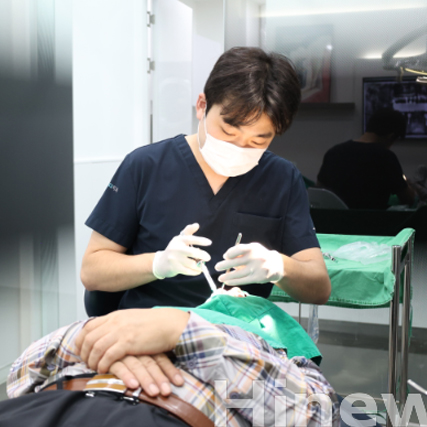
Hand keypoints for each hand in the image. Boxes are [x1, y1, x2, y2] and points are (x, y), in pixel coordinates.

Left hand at [75, 308, 189, 373]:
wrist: (170, 324)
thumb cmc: (154, 323)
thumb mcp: (132, 318)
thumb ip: (118, 323)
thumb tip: (108, 332)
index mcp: (115, 315)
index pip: (88, 327)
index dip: (81, 341)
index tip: (81, 351)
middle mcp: (115, 322)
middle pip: (88, 338)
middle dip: (84, 353)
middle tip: (86, 363)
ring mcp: (121, 331)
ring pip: (95, 348)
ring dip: (92, 361)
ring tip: (95, 368)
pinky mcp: (128, 343)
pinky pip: (107, 356)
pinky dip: (103, 364)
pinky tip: (104, 369)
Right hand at [110, 353, 183, 395]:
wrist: (102, 339)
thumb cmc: (124, 348)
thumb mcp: (141, 350)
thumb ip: (153, 359)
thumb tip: (173, 374)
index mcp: (146, 346)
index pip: (160, 358)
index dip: (170, 370)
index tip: (179, 382)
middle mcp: (137, 349)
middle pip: (151, 364)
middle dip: (159, 378)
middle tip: (167, 392)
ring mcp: (124, 353)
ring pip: (137, 366)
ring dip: (146, 380)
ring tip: (154, 393)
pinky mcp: (110, 359)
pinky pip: (119, 368)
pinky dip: (126, 376)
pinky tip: (133, 385)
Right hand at [152, 223, 211, 278]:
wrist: (161, 263)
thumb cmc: (174, 250)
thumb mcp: (179, 240)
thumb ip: (188, 231)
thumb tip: (197, 224)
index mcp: (178, 240)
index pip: (190, 239)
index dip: (201, 240)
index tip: (209, 242)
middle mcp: (176, 249)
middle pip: (192, 252)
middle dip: (202, 255)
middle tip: (208, 257)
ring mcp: (174, 259)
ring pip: (192, 263)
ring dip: (199, 265)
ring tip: (201, 265)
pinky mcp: (175, 268)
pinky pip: (189, 271)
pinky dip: (195, 271)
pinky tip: (198, 270)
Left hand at [215, 243, 283, 285]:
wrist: (275, 265)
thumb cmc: (259, 255)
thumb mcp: (252, 249)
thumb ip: (240, 251)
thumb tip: (226, 257)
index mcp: (253, 248)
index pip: (239, 249)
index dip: (230, 253)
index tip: (225, 256)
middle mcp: (256, 257)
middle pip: (236, 262)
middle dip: (224, 265)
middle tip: (217, 267)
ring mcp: (257, 268)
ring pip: (238, 273)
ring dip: (227, 276)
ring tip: (220, 278)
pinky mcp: (258, 278)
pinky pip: (243, 280)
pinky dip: (234, 281)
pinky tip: (227, 282)